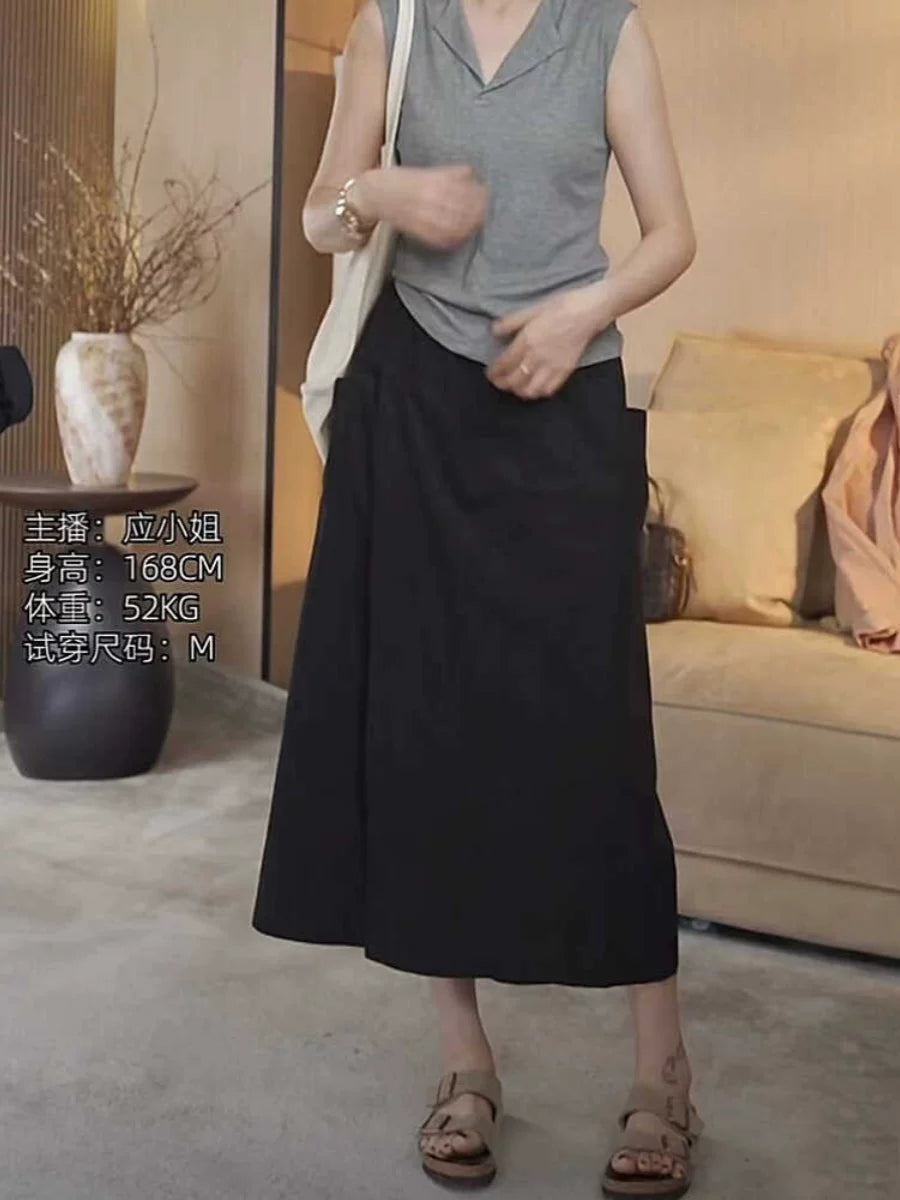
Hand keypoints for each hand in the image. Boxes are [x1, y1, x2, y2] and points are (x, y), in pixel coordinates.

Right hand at [371, 164, 488, 249]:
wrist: (377, 194)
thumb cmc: (402, 180)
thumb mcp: (428, 170)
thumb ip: (452, 173)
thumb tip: (472, 174)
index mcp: (437, 181)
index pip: (469, 191)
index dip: (481, 195)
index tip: (486, 194)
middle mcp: (434, 200)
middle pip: (468, 211)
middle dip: (479, 211)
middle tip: (484, 211)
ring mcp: (429, 218)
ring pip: (460, 227)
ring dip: (471, 226)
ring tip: (475, 223)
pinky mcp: (424, 233)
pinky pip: (447, 240)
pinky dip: (458, 238)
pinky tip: (462, 234)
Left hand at [485, 288, 601, 399]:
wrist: (588, 312)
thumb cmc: (560, 306)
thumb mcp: (531, 309)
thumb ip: (511, 322)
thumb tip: (494, 332)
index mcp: (527, 341)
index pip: (504, 365)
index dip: (494, 372)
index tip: (490, 373)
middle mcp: (537, 357)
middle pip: (514, 381)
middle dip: (503, 384)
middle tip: (499, 382)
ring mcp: (552, 367)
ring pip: (530, 390)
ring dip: (519, 391)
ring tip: (515, 386)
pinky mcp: (565, 371)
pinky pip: (548, 390)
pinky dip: (538, 392)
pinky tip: (534, 388)